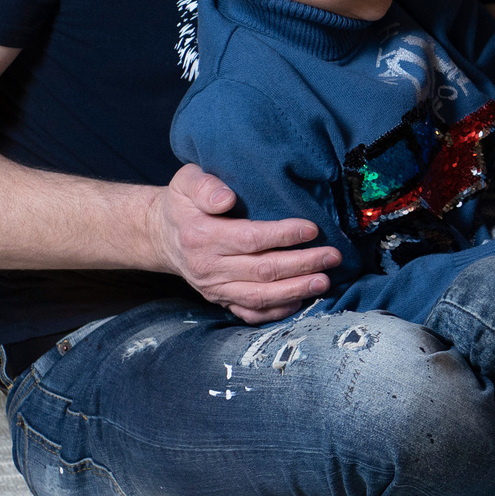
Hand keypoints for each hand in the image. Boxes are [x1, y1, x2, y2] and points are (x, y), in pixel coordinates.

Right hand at [147, 164, 341, 322]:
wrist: (162, 235)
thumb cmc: (183, 204)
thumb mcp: (186, 182)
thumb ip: (205, 186)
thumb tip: (227, 198)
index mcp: (201, 236)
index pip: (250, 239)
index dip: (283, 236)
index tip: (312, 229)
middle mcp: (208, 266)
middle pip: (262, 270)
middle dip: (302, 264)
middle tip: (332, 256)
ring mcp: (214, 288)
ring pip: (259, 296)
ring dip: (296, 291)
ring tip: (325, 281)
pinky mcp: (220, 300)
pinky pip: (249, 313)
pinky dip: (277, 311)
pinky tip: (302, 301)